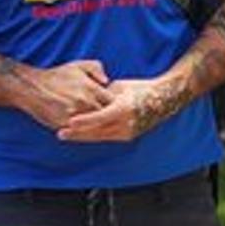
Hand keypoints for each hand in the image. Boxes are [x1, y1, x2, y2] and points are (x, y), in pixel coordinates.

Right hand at [21, 60, 111, 129]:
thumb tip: (108, 81)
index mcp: (91, 88)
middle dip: (107, 117)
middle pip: (105, 116)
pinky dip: (83, 131)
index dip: (114, 106)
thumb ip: (97, 69)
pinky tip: (85, 129)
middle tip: (109, 119)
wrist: (31, 88)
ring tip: (97, 125)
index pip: (112, 102)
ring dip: (96, 126)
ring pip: (94, 126)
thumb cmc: (57, 76)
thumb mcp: (78, 65)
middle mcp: (85, 102)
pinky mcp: (64, 125)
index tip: (112, 106)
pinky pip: (79, 132)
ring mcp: (75, 115)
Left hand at [57, 77, 180, 142]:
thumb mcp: (120, 88)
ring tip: (66, 135)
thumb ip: (104, 96)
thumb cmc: (140, 89)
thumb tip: (88, 100)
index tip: (70, 122)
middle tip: (60, 133)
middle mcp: (126, 123)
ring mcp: (127, 132)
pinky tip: (81, 135)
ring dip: (83, 136)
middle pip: (97, 131)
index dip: (85, 120)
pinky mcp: (127, 136)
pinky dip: (93, 136)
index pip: (101, 117)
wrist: (164, 100)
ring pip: (100, 136)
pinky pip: (106, 137)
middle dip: (78, 133)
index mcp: (124, 108)